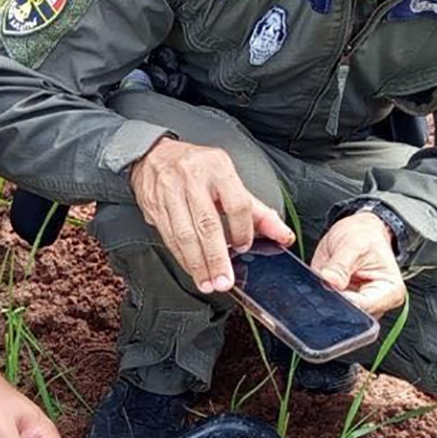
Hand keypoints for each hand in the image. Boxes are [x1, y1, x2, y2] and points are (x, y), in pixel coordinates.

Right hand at [129, 136, 293, 295]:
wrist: (154, 155)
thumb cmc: (198, 169)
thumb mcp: (230, 181)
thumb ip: (257, 211)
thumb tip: (283, 236)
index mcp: (218, 168)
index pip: (236, 204)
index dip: (242, 230)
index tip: (243, 248)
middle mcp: (192, 178)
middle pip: (207, 224)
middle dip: (216, 257)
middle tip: (224, 281)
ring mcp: (169, 191)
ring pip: (184, 234)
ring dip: (197, 263)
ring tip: (208, 282)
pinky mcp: (154, 206)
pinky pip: (169, 237)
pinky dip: (182, 257)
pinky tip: (192, 269)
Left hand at [309, 212, 405, 316]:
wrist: (358, 232)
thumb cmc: (364, 237)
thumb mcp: (353, 245)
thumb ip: (341, 265)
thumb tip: (330, 280)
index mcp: (390, 291)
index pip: (365, 306)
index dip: (344, 300)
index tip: (330, 287)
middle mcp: (377, 303)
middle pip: (352, 315)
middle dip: (334, 302)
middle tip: (324, 282)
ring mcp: (360, 306)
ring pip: (339, 314)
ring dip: (326, 301)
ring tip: (324, 280)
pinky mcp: (345, 304)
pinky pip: (330, 308)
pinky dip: (322, 299)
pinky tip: (320, 286)